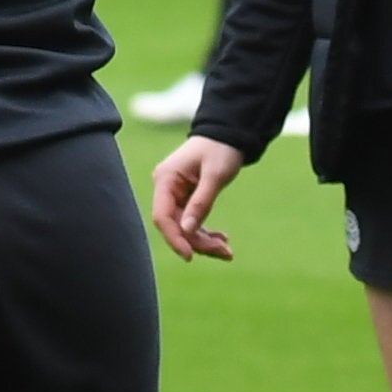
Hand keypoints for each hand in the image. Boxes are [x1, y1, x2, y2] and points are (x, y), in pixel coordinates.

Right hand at [144, 135, 245, 263]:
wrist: (228, 135)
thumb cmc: (220, 149)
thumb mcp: (214, 175)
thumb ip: (200, 203)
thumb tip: (187, 231)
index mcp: (165, 179)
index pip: (162, 216)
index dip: (174, 238)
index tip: (190, 256)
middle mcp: (166, 188)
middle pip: (175, 226)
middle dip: (197, 242)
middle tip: (225, 252)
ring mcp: (175, 194)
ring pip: (184, 228)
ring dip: (204, 241)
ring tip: (227, 250)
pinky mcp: (185, 199)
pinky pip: (191, 222)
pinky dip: (206, 233)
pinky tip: (222, 238)